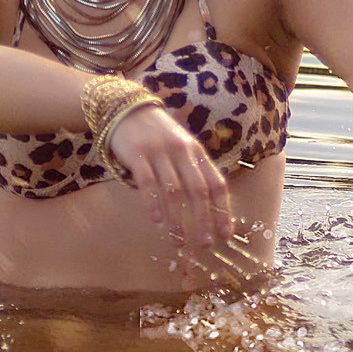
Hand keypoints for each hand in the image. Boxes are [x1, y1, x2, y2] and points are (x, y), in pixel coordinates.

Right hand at [104, 104, 234, 252]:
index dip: (223, 209)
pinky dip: (153, 202)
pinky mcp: (137, 154)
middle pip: (198, 190)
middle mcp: (182, 151)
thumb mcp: (182, 147)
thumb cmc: (158, 135)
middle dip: (203, 219)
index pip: (216, 183)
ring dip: (177, 219)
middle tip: (205, 243)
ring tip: (179, 241)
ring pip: (173, 190)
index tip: (225, 234)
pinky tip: (156, 220)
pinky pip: (147, 182)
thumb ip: (193, 170)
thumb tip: (208, 207)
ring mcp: (159, 152)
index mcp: (197, 151)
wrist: (127, 108)